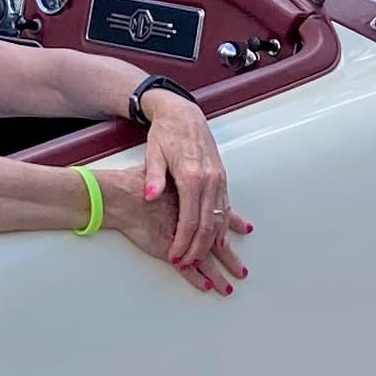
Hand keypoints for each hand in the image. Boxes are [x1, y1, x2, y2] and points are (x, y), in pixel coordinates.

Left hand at [116, 85, 250, 297]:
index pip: (190, 220)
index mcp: (192, 176)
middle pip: (208, 225)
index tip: (176, 258)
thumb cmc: (165, 133)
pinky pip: (225, 208)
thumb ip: (153, 177)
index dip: (183, 242)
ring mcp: (218, 179)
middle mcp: (210, 180)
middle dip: (198, 249)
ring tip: (201, 258)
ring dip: (212, 241)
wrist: (183, 112)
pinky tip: (220, 239)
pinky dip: (223, 226)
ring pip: (220, 219)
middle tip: (186, 263)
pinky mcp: (221, 178)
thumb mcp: (153, 152)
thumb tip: (150, 195)